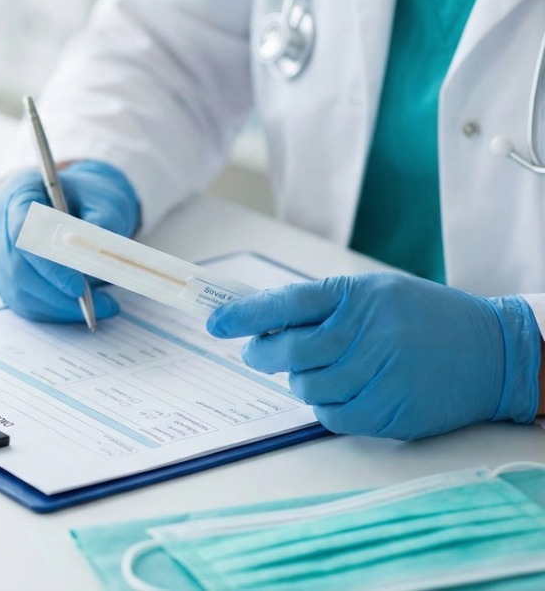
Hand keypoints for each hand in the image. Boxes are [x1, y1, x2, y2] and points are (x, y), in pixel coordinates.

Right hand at [0, 160, 140, 321]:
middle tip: (94, 306)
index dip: (47, 262)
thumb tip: (98, 258)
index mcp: (19, 192)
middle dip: (55, 292)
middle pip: (17, 267)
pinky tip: (77, 310)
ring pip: (18, 289)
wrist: (82, 201)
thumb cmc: (91, 197)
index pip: (22, 231)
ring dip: (56, 306)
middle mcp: (1, 222)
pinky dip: (51, 310)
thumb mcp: (104, 199)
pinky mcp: (5, 274)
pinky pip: (22, 300)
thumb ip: (103, 222)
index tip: (78, 286)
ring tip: (96, 310)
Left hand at [206, 273, 541, 439]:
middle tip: (257, 354)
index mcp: (359, 295)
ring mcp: (381, 374)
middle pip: (290, 351)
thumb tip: (260, 322)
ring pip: (308, 387)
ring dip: (300, 381)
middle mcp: (368, 333)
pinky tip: (345, 392)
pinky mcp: (391, 411)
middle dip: (263, 354)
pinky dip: (327, 407)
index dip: (245, 315)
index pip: (287, 302)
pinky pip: (333, 416)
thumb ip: (323, 306)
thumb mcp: (375, 293)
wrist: (493, 352)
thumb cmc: (423, 317)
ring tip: (319, 370)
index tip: (215, 322)